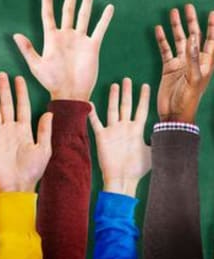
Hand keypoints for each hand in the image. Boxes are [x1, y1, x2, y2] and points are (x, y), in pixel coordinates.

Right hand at [0, 73, 51, 192]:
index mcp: (24, 130)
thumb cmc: (32, 171)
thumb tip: (49, 113)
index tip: (19, 78)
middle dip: (4, 89)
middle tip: (1, 74)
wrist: (16, 187)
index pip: (21, 106)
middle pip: (6, 104)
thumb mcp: (44, 150)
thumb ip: (45, 131)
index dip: (20, 93)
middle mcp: (9, 129)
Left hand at [13, 0, 113, 100]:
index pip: (48, 15)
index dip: (48, 2)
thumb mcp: (36, 65)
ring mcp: (80, 40)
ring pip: (84, 16)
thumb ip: (27, 49)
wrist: (70, 94)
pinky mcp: (93, 46)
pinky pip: (99, 29)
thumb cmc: (51, 82)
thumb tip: (15, 35)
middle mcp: (66, 36)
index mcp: (51, 38)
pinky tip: (109, 7)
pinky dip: (104, 19)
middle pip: (68, 10)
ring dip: (87, 2)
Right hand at [89, 79, 149, 196]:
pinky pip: (96, 122)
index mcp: (137, 130)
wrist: (122, 179)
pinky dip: (92, 113)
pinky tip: (89, 103)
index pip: (142, 110)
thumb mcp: (152, 153)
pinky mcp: (102, 137)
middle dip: (127, 93)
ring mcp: (113, 131)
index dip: (144, 98)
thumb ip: (158, 140)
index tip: (145, 85)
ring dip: (113, 98)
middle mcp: (125, 128)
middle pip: (126, 106)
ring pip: (113, 110)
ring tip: (114, 85)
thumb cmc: (137, 169)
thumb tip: (170, 132)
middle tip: (127, 79)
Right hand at [154, 5, 213, 122]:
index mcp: (205, 63)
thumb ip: (192, 58)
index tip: (212, 12)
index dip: (212, 27)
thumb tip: (191, 38)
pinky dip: (161, 39)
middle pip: (194, 36)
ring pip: (178, 40)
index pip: (211, 41)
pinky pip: (164, 49)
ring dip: (176, 26)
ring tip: (172, 12)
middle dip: (191, 21)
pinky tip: (158, 29)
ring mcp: (180, 63)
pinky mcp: (168, 67)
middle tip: (187, 6)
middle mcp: (194, 60)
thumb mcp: (193, 79)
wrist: (174, 114)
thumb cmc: (188, 100)